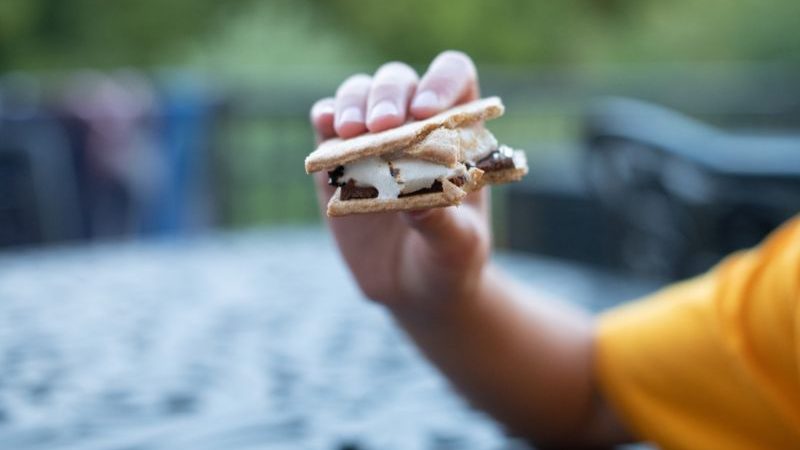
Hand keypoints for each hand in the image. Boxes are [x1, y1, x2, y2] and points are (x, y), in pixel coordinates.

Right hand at [309, 51, 489, 316]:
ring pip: (359, 94)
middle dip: (389, 96)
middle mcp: (414, 124)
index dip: (441, 82)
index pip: (454, 77)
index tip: (426, 112)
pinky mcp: (337, 159)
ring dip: (353, 103)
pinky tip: (325, 126)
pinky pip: (326, 124)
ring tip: (350, 132)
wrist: (415, 289)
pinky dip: (324, 118)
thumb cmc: (449, 260)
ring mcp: (373, 139)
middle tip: (383, 126)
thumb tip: (410, 197)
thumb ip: (440, 222)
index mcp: (459, 132)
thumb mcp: (456, 246)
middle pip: (399, 82)